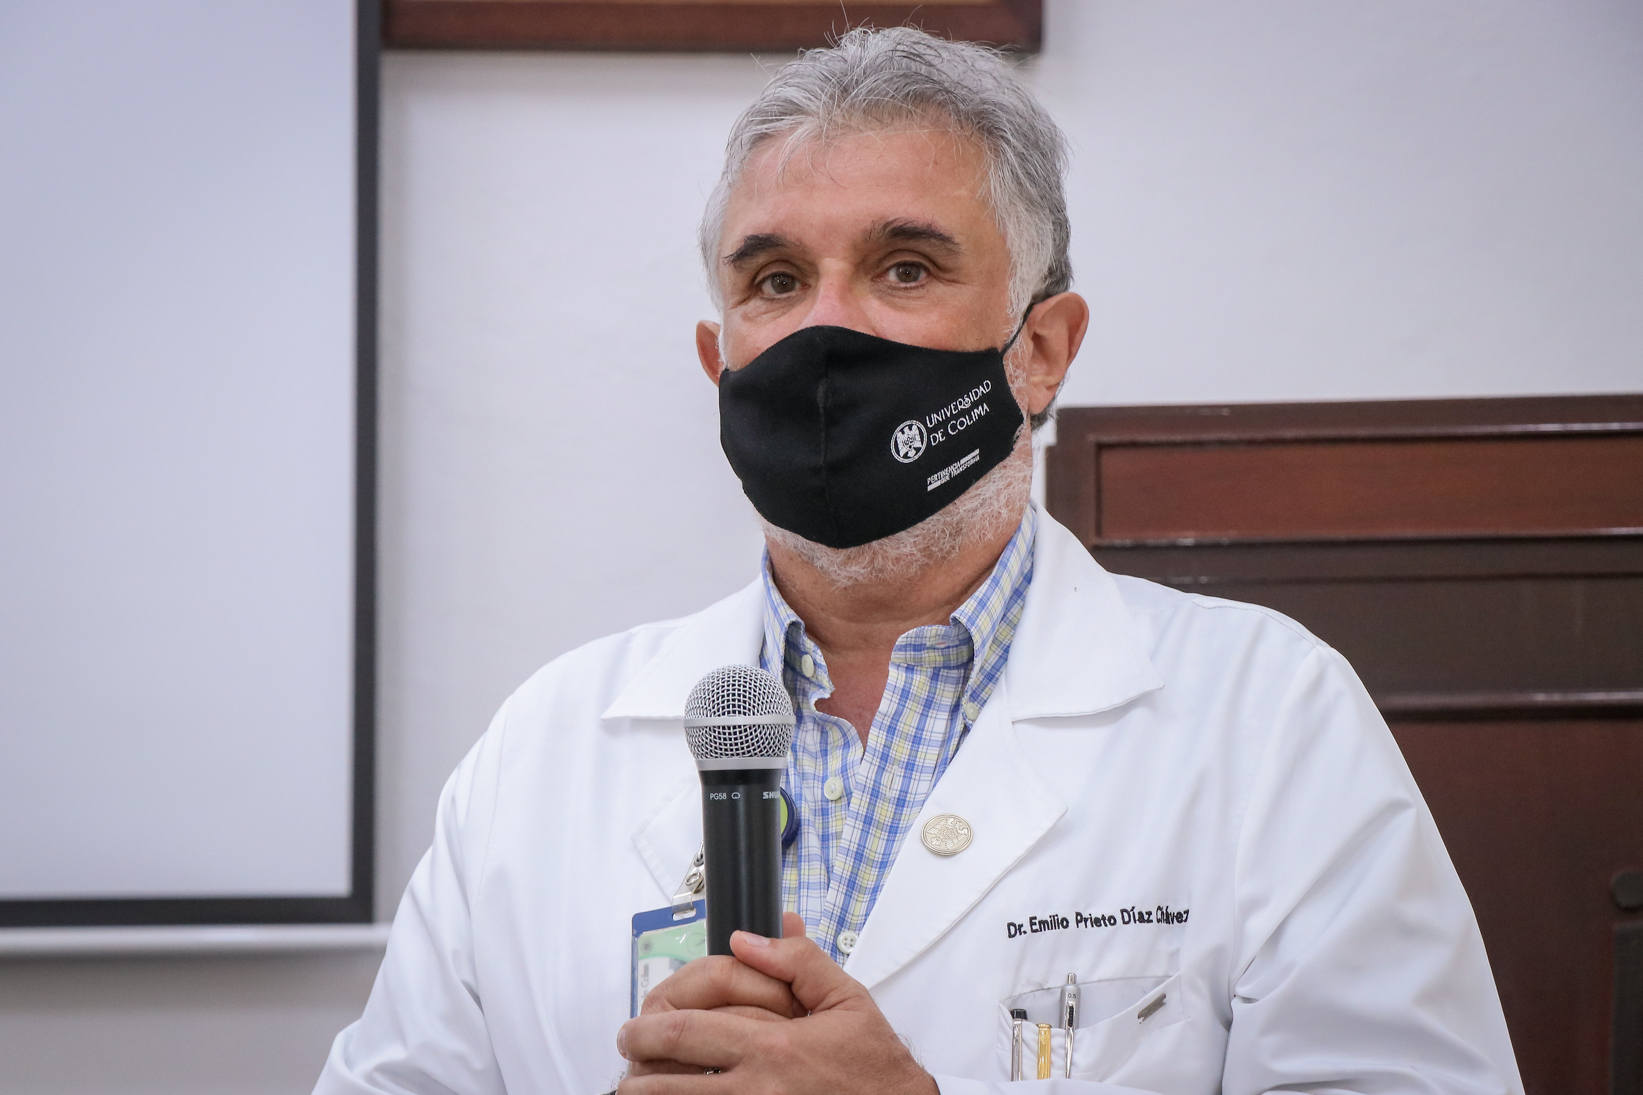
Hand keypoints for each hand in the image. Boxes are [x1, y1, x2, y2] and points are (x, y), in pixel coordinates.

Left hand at [617, 913, 936, 1094]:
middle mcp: (755, 1090)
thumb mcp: (844, 998)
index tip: (636, 1025)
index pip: (684, 1032)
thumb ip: (795, 961)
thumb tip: (747, 939)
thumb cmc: (873, 1066)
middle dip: (635, 1065)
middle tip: (627, 1053)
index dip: (646, 1028)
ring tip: (637, 1086)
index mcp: (772, 1047)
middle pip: (665, 1081)